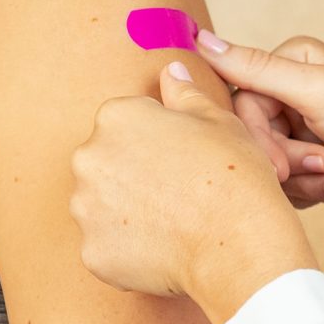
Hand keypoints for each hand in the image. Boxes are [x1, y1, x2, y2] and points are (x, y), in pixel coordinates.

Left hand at [72, 61, 316, 319]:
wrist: (238, 245)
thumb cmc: (234, 177)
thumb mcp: (219, 121)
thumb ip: (185, 93)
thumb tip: (171, 71)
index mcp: (116, 116)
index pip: (126, 122)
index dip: (158, 140)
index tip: (182, 158)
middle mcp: (89, 157)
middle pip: (107, 162)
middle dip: (134, 174)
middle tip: (178, 192)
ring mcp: (85, 208)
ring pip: (102, 205)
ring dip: (127, 212)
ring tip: (173, 222)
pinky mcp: (92, 252)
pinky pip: (107, 246)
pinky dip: (129, 249)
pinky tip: (163, 249)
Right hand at [192, 33, 323, 226]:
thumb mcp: (318, 91)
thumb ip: (254, 69)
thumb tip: (196, 36)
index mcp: (293, 65)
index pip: (240, 101)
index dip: (255, 136)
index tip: (279, 162)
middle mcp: (296, 95)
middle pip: (251, 137)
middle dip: (285, 161)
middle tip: (320, 164)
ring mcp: (308, 133)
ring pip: (269, 166)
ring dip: (306, 179)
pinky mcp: (319, 169)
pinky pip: (290, 187)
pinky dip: (316, 191)